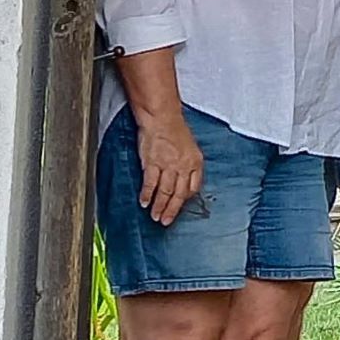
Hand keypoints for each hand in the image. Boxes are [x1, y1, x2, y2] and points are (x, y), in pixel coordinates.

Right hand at [135, 108, 205, 225]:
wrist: (162, 117)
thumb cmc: (174, 129)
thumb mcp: (190, 147)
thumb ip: (188, 164)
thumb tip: (183, 181)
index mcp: (195, 162)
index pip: (193, 188)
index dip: (185, 199)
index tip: (179, 205)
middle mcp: (183, 166)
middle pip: (179, 194)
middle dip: (172, 210)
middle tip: (166, 221)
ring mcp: (168, 165)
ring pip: (164, 192)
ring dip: (159, 206)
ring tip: (155, 216)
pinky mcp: (152, 163)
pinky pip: (150, 184)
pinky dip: (146, 195)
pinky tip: (144, 202)